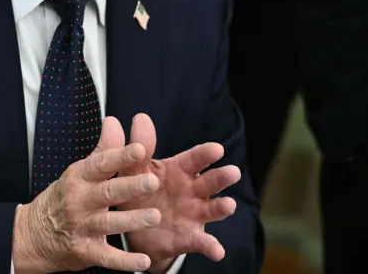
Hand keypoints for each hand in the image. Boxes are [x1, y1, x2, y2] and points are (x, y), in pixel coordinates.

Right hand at [12, 117, 163, 273]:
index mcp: (80, 177)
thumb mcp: (79, 171)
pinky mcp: (85, 251)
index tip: (140, 149)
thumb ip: (103, 149)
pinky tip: (143, 261)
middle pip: (107, 192)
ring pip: (108, 224)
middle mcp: (80, 201)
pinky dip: (124, 261)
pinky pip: (107, 257)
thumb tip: (114, 121)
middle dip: (129, 187)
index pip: (101, 164)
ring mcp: (82, 227)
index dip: (120, 156)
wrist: (33, 235)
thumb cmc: (64, 197)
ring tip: (154, 216)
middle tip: (152, 182)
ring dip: (131, 220)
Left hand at [119, 114, 240, 272]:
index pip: (194, 159)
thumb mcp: (135, 169)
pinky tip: (217, 251)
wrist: (134, 227)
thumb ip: (139, 147)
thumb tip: (139, 117)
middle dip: (221, 177)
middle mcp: (192, 190)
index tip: (217, 149)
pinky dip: (211, 246)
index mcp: (179, 170)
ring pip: (212, 209)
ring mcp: (194, 214)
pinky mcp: (189, 237)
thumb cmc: (139, 190)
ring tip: (229, 205)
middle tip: (233, 172)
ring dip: (222, 207)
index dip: (205, 154)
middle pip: (210, 182)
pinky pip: (202, 242)